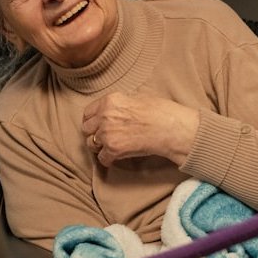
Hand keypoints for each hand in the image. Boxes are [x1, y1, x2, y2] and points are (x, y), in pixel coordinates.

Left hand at [81, 91, 199, 167]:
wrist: (171, 128)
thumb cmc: (160, 112)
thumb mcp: (137, 98)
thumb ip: (119, 104)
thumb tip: (114, 111)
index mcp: (110, 100)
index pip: (88, 112)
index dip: (92, 120)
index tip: (96, 125)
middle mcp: (104, 116)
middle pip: (86, 129)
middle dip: (94, 133)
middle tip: (103, 138)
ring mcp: (107, 133)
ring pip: (91, 144)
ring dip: (99, 147)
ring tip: (109, 147)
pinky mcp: (113, 149)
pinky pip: (102, 158)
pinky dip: (108, 159)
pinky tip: (115, 158)